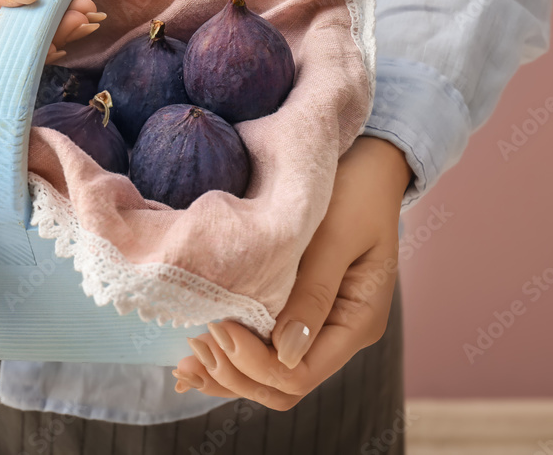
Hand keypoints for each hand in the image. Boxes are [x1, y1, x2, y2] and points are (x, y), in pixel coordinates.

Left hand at [172, 136, 411, 408]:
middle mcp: (339, 335)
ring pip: (269, 377)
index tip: (218, 326)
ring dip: (228, 372)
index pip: (300, 375)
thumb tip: (285, 353)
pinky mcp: (298, 314)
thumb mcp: (335, 238)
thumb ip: (312, 294)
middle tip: (194, 343)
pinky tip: (197, 351)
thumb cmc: (354, 193)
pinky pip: (264, 350)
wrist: (367, 166)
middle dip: (236, 374)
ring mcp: (318, 328)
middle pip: (282, 386)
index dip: (255, 363)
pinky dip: (232, 357)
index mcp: (357, 322)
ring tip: (185, 358)